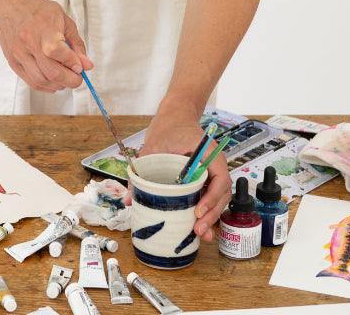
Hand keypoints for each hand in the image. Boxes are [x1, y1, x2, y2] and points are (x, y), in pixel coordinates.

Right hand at [0, 0, 91, 92]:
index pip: (57, 51)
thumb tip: (86, 65)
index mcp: (42, 27)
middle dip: (70, 80)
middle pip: (51, 72)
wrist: (9, 4)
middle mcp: (28, 42)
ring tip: (65, 77)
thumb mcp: (63, 19)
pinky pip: (31, 82)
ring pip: (41, 81)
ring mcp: (18, 54)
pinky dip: (46, 85)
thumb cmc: (36, 9)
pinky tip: (53, 79)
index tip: (81, 66)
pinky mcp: (12, 62)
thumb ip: (76, 43)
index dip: (73, 62)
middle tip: (77, 76)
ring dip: (58, 84)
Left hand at [140, 109, 231, 241]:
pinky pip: (210, 195)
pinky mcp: (204, 178)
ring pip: (218, 198)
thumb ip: (141, 171)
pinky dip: (207, 210)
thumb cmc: (169, 126)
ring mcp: (211, 171)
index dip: (212, 198)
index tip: (198, 211)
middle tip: (198, 230)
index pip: (220, 178)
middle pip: (222, 193)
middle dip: (212, 214)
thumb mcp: (153, 146)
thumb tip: (127, 199)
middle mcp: (214, 164)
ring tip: (200, 234)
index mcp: (208, 153)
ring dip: (212, 216)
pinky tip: (197, 226)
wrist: (176, 114)